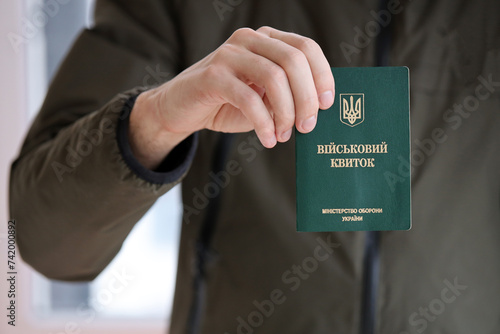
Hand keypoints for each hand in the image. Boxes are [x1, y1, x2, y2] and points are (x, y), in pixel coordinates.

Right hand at [130, 26, 334, 168]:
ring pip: (274, 77)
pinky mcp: (212, 76)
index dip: (322, 75)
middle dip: (306, 98)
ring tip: (285, 135)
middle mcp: (249, 40)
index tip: (326, 104)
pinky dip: (263, 123)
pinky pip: (248, 98)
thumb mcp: (264, 98)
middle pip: (293, 60)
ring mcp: (229, 55)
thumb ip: (287, 97)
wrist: (181, 109)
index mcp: (266, 40)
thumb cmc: (228, 104)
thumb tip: (317, 112)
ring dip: (286, 112)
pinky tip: (267, 139)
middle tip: (307, 126)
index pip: (305, 47)